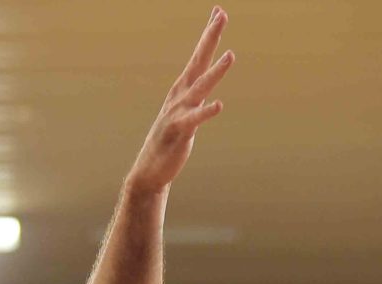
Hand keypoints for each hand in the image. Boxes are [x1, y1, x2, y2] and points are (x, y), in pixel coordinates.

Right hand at [125, 8, 234, 194]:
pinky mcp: (181, 131)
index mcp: (183, 88)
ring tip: (231, 55)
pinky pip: (195, 120)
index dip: (209, 34)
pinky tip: (219, 105)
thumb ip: (197, 94)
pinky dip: (206, 112)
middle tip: (222, 14)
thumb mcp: (186, 111)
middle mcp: (180, 95)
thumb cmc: (171, 140)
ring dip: (215, 71)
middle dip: (211, 37)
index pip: (199, 55)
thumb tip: (207, 81)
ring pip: (200, 87)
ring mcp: (179, 112)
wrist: (150, 170)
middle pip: (199, 60)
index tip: (219, 11)